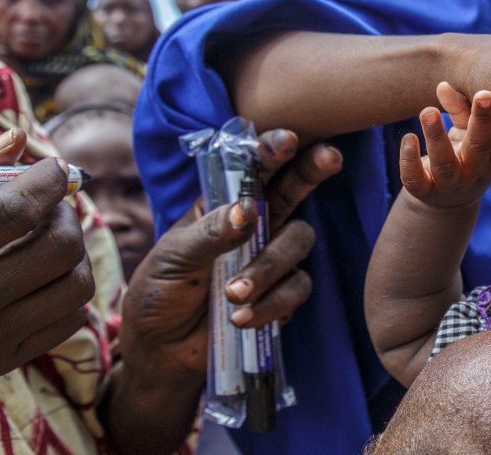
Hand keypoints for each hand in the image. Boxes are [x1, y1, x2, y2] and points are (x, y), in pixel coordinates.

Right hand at [0, 128, 93, 382]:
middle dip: (65, 215)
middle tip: (55, 204)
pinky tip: (40, 277)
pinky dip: (65, 290)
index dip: (44, 182)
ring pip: (76, 283)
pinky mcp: (1, 363)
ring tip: (51, 237)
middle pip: (57, 247)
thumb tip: (19, 138)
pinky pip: (72, 319)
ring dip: (74, 253)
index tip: (54, 169)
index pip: (10, 214)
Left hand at [118, 129, 341, 376]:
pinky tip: (241, 318)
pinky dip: (272, 303)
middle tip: (331, 157)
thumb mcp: (173, 257)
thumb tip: (248, 210)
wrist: (163, 350)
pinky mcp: (283, 294)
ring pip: (299, 241)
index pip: (253, 169)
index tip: (288, 139)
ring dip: (268, 267)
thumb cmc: (160, 292)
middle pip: (296, 188)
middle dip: (313, 170)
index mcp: (225, 204)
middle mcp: (256, 223)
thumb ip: (212, 232)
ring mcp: (272, 257)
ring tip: (233, 295)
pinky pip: (297, 288)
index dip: (272, 150)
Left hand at [400, 85, 490, 208]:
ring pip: (444, 163)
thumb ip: (458, 109)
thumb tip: (443, 85)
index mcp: (490, 159)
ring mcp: (449, 185)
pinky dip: (409, 158)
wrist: (445, 201)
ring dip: (437, 136)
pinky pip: (415, 178)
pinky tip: (408, 138)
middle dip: (481, 122)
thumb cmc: (462, 157)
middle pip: (478, 148)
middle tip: (484, 95)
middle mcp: (473, 173)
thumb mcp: (465, 134)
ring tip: (428, 111)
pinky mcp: (424, 192)